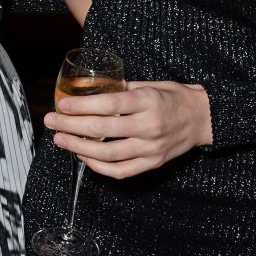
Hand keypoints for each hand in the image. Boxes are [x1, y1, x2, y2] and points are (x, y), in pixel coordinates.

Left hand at [43, 81, 212, 178]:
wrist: (204, 118)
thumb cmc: (173, 97)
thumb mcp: (149, 84)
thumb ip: (121, 89)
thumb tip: (88, 89)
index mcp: (147, 101)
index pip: (108, 105)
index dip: (81, 105)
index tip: (61, 104)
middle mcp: (149, 126)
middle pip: (102, 129)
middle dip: (71, 126)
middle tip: (51, 122)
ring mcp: (151, 148)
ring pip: (108, 154)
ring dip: (79, 148)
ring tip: (61, 141)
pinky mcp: (153, 163)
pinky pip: (121, 171)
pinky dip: (99, 167)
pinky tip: (84, 158)